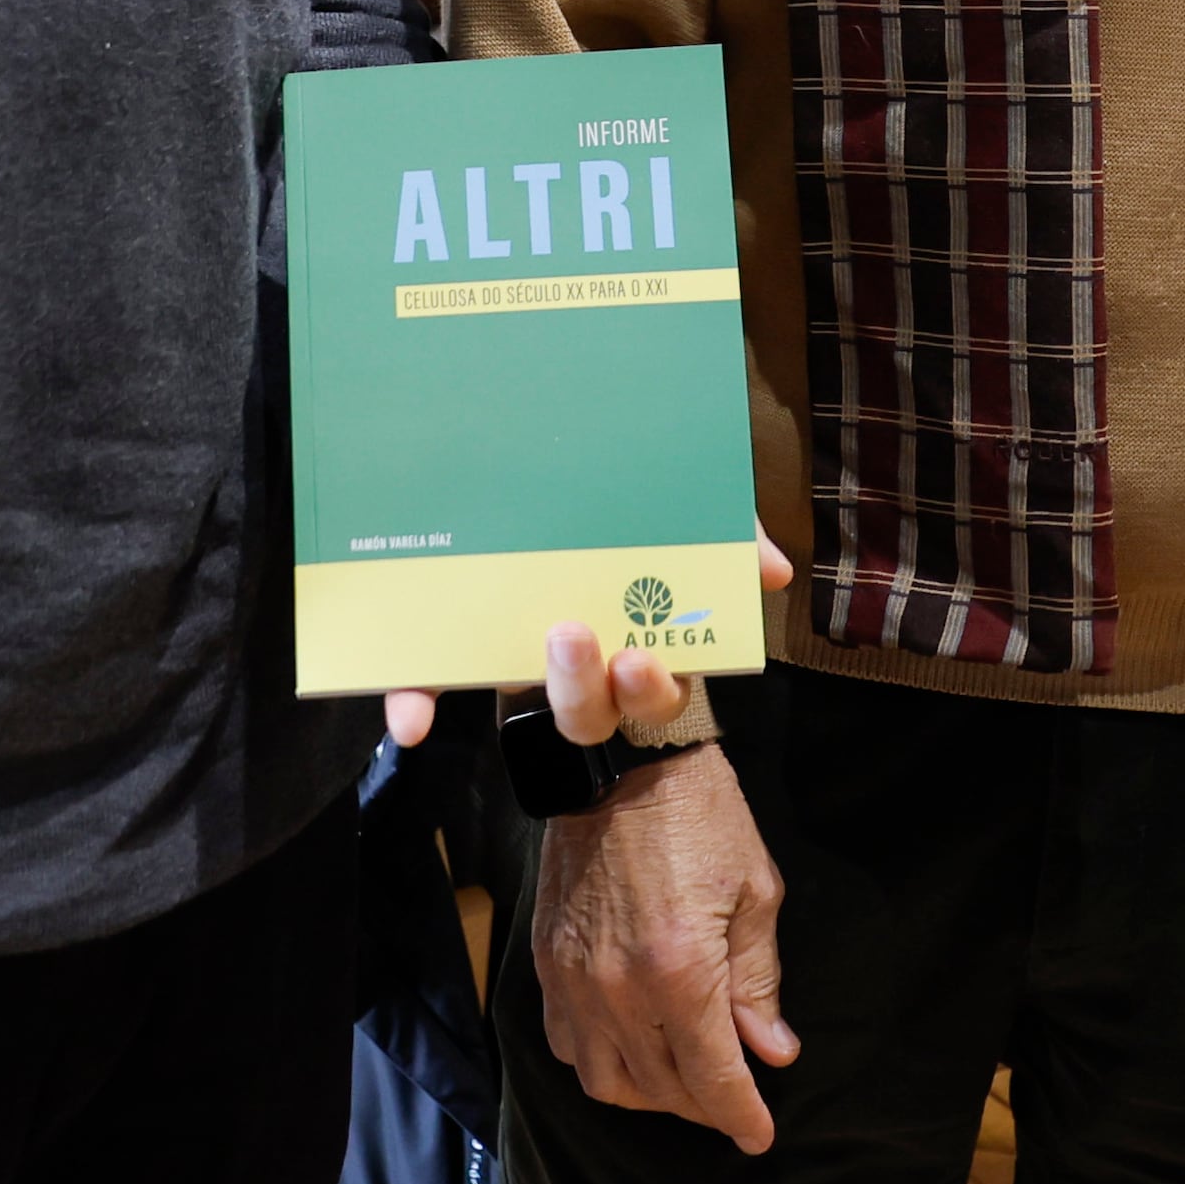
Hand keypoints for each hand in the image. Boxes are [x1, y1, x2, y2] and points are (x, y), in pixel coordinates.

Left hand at [386, 531, 800, 748]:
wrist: (531, 461)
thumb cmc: (621, 505)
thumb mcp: (678, 509)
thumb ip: (728, 534)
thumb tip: (775, 570)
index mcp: (635, 637)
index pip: (655, 682)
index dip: (650, 685)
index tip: (641, 657)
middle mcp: (581, 663)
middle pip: (592, 711)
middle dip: (587, 688)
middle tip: (579, 638)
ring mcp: (519, 657)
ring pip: (528, 705)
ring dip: (537, 690)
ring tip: (536, 652)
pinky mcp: (454, 649)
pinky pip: (433, 689)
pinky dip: (417, 704)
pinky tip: (409, 721)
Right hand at [531, 741, 797, 1150]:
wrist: (617, 758)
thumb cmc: (701, 816)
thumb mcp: (754, 892)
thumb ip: (758, 982)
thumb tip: (771, 1052)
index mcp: (679, 970)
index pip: (712, 1076)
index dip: (740, 1116)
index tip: (760, 1137)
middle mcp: (618, 988)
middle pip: (661, 1088)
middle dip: (703, 1105)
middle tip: (731, 1098)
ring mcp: (573, 979)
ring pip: (606, 1081)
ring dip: (650, 1095)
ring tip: (683, 1081)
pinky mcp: (546, 962)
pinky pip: (566, 1045)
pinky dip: (601, 1063)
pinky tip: (631, 1049)